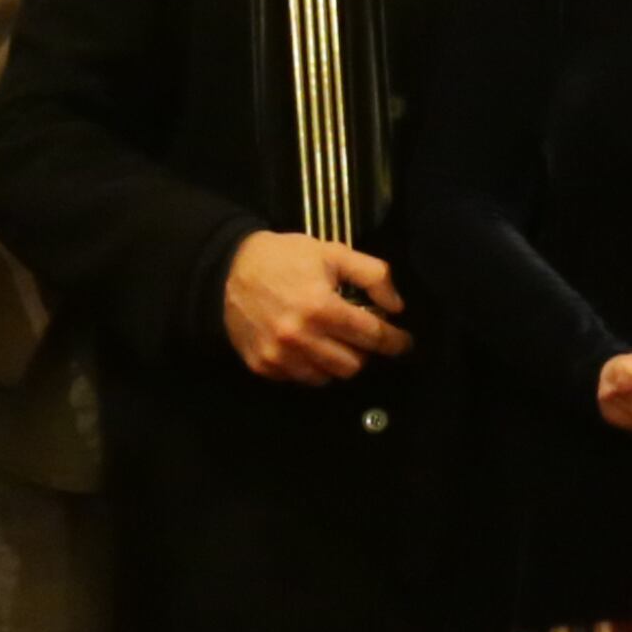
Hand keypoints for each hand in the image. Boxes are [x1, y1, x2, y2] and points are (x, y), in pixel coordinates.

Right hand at [225, 232, 408, 383]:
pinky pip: (300, 379)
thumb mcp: (332, 252)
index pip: (371, 336)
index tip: (404, 343)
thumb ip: (372, 275)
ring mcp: (279, 356)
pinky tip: (309, 346)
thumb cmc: (285, 258)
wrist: (227, 269)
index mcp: (320, 307)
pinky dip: (311, 367)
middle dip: (364, 352)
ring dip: (338, 362)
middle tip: (361, 337)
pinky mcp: (263, 366)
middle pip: (353, 365)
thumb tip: (396, 306)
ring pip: (328, 378)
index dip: (395, 342)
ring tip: (334, 342)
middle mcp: (300, 337)